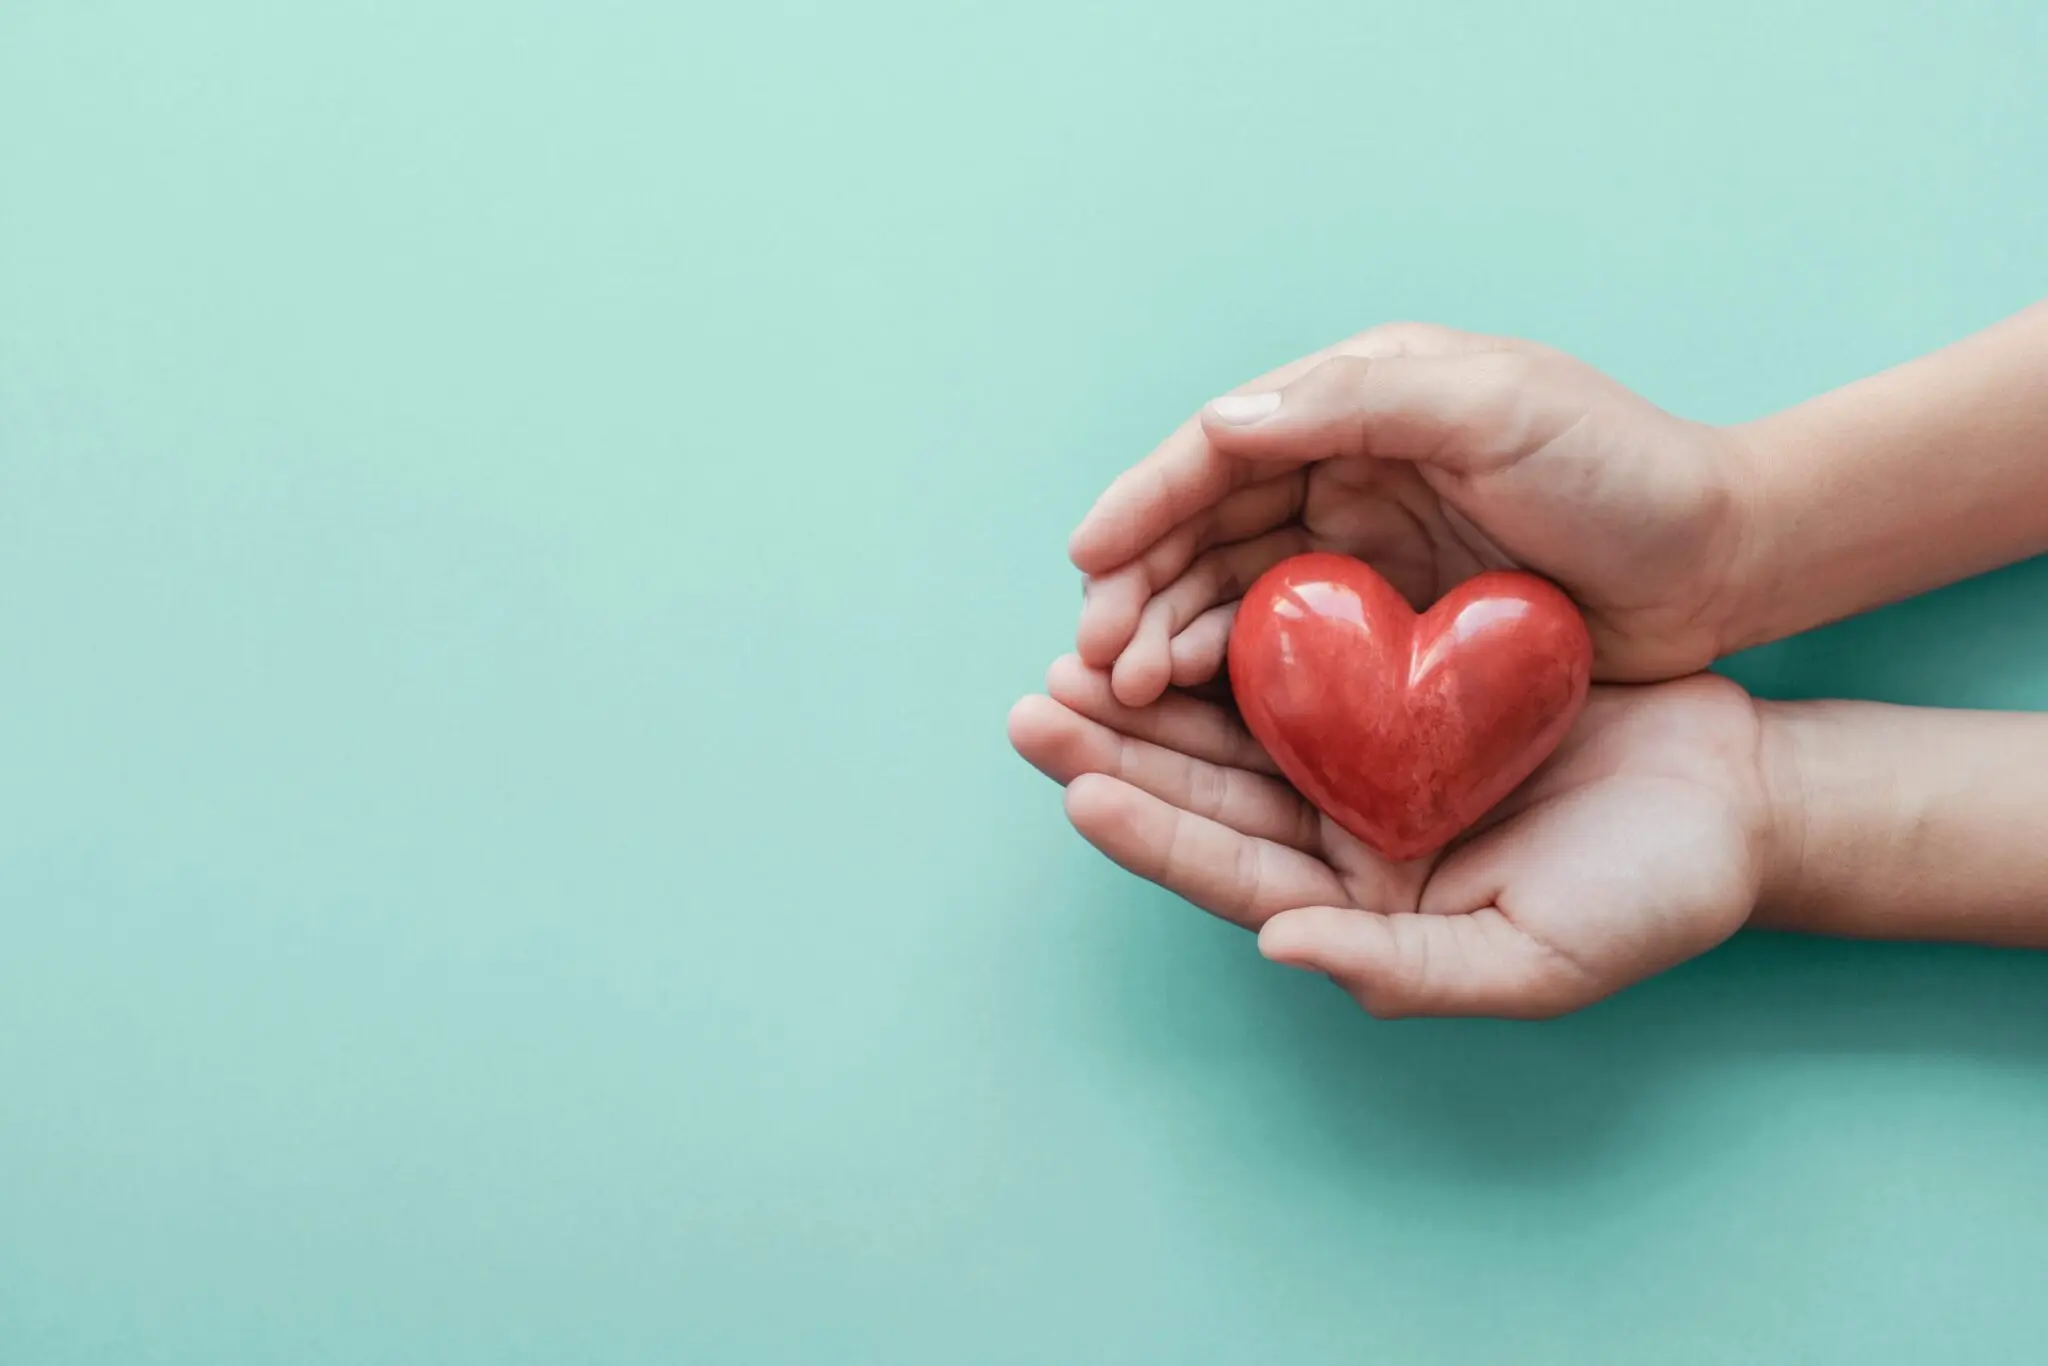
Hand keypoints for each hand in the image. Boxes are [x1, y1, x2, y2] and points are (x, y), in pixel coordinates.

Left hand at [1007, 656, 1777, 1017]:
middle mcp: (1344, 843)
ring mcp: (1366, 767)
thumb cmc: (1653, 893)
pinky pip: (1300, 666)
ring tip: (1073, 654)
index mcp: (1361, 910)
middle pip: (1207, 796)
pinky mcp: (1397, 696)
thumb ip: (1407, 966)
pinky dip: (1239, 636)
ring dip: (1154, 693)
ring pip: (1235, 728)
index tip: (1078, 787)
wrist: (1734, 796)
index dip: (1152, 835)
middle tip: (1033, 705)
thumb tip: (1279, 947)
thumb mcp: (1536, 956)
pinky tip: (1182, 600)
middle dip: (1115, 752)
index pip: (1232, 874)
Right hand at [1069, 323, 1757, 697]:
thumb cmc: (1625, 470)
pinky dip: (1230, 674)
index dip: (1145, 501)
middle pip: (1207, 528)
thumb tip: (1219, 424)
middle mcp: (1345, 470)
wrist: (1726, 562)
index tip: (1087, 559)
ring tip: (1125, 693)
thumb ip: (1361, 402)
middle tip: (1093, 659)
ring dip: (1167, 637)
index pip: (1222, 448)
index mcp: (1360, 400)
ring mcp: (1364, 552)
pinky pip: (1285, 649)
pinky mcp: (1389, 627)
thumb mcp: (1499, 408)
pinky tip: (1191, 707)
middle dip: (1138, 588)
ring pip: (1232, 593)